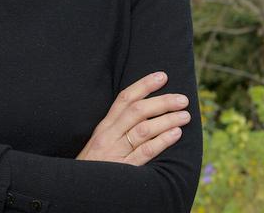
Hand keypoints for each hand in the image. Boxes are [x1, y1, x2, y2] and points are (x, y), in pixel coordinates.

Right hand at [76, 71, 190, 164]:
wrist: (78, 187)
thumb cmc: (94, 165)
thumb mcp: (100, 141)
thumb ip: (117, 128)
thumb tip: (144, 112)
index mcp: (104, 126)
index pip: (124, 99)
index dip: (144, 85)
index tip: (162, 76)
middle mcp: (109, 134)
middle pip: (137, 111)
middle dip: (162, 102)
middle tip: (182, 99)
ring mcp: (116, 151)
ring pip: (143, 129)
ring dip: (167, 120)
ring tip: (185, 115)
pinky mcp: (124, 168)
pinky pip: (145, 152)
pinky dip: (162, 141)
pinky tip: (176, 134)